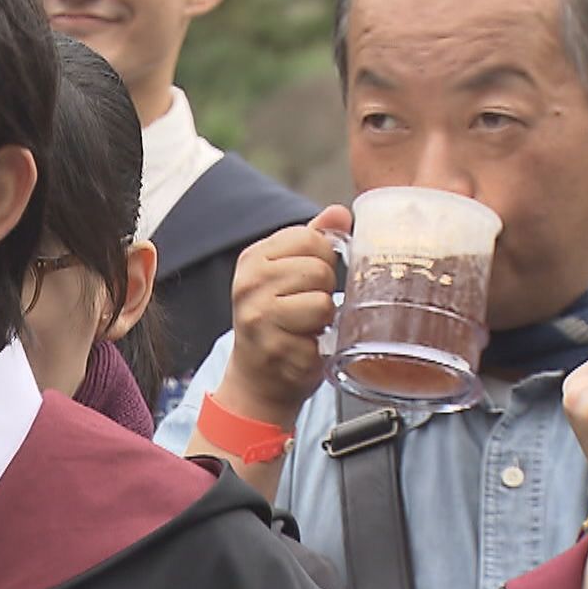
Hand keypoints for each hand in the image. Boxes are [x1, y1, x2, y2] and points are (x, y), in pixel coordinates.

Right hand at [220, 205, 353, 424]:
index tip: (307, 279)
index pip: (310, 239)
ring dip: (324, 318)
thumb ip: (313, 240)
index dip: (322, 259)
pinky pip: (321, 337)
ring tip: (307, 326)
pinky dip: (321, 345)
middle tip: (305, 307)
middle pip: (318, 270)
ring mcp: (258, 318)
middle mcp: (248, 285)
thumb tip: (339, 211)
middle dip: (323, 290)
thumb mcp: (287, 273)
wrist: (258, 377)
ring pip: (321, 302)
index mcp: (253, 258)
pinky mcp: (275, 349)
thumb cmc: (278, 320)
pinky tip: (303, 347)